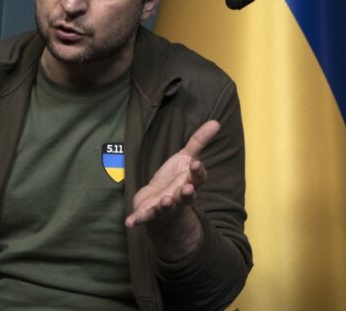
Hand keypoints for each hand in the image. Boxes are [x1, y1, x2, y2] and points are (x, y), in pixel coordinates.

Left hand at [125, 119, 219, 233]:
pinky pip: (142, 217)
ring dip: (166, 205)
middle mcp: (179, 196)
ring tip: (166, 201)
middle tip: (188, 188)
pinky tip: (129, 223)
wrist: (160, 204)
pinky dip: (136, 220)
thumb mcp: (185, 158)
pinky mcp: (148, 213)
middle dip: (186, 193)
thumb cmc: (175, 179)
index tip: (196, 164)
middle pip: (186, 196)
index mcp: (189, 182)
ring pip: (167, 207)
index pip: (197, 178)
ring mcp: (164, 206)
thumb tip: (216, 122)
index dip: (197, 172)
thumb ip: (198, 142)